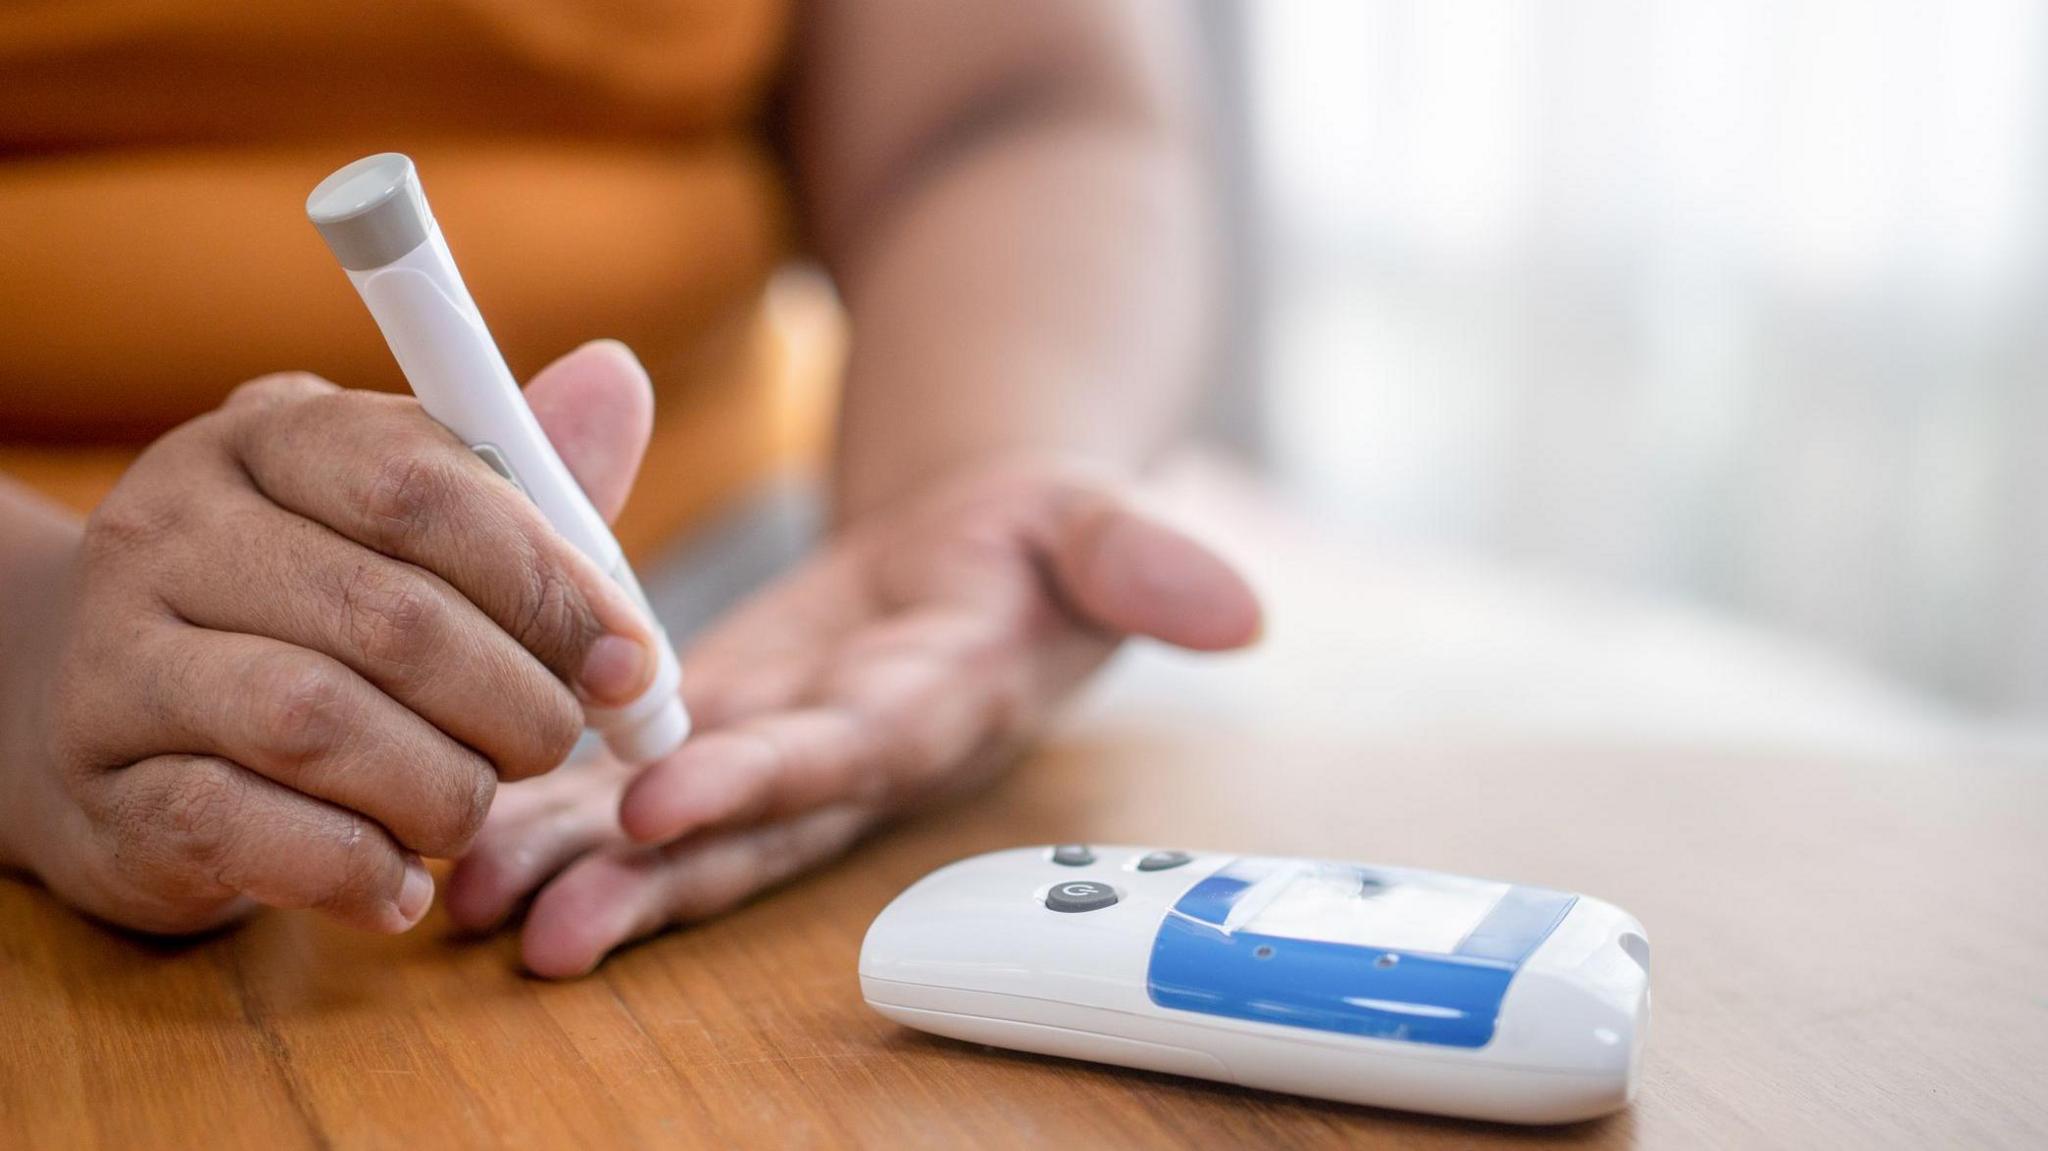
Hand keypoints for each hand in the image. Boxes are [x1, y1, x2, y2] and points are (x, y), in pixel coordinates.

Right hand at [0, 342, 660, 934]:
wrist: (122, 729)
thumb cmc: (321, 615)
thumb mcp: (421, 534)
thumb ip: (527, 486)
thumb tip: (620, 378)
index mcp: (268, 434)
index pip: (422, 483)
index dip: (548, 580)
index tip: (629, 659)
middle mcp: (170, 528)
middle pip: (389, 615)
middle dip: (514, 700)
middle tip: (557, 744)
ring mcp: (117, 658)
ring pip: (315, 723)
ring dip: (441, 787)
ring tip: (474, 808)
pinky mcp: (102, 788)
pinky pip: (242, 826)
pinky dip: (353, 866)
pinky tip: (401, 883)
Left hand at [445, 462, 1260, 976]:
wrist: (986, 563)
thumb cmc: (1038, 540)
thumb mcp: (1093, 524)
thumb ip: (1142, 559)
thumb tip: (1241, 611)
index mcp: (934, 704)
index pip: (851, 752)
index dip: (766, 780)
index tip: (667, 799)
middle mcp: (847, 756)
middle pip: (744, 827)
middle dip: (646, 880)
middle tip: (537, 925)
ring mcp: (779, 755)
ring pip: (675, 829)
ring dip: (576, 865)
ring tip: (468, 902)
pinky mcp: (722, 733)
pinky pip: (634, 785)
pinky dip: (552, 812)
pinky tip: (462, 837)